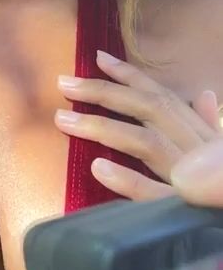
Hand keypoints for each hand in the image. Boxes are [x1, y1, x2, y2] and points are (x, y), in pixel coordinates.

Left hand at [55, 50, 221, 200]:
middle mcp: (196, 148)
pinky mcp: (183, 212)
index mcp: (200, 134)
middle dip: (104, 92)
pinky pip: (154, 194)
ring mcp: (191, 179)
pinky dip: (127, 179)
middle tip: (62, 83)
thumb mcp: (222, 151)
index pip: (163, 97)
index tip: (97, 58)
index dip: (131, 76)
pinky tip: (98, 167)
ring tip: (63, 120)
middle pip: (149, 109)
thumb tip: (205, 94)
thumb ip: (209, 125)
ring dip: (103, 128)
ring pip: (146, 144)